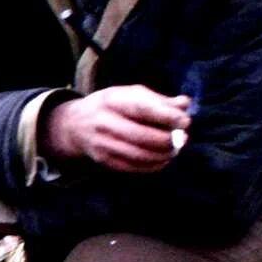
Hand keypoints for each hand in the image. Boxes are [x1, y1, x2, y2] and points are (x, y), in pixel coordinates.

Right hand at [44, 86, 191, 173]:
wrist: (75, 125)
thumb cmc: (112, 106)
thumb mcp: (131, 94)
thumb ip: (159, 100)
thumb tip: (185, 104)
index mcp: (112, 100)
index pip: (142, 109)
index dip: (166, 116)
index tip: (185, 121)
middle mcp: (104, 122)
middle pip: (142, 137)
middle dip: (168, 140)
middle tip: (182, 139)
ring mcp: (102, 143)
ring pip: (140, 155)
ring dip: (163, 155)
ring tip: (174, 150)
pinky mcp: (104, 160)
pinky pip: (134, 167)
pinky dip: (153, 165)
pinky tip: (162, 159)